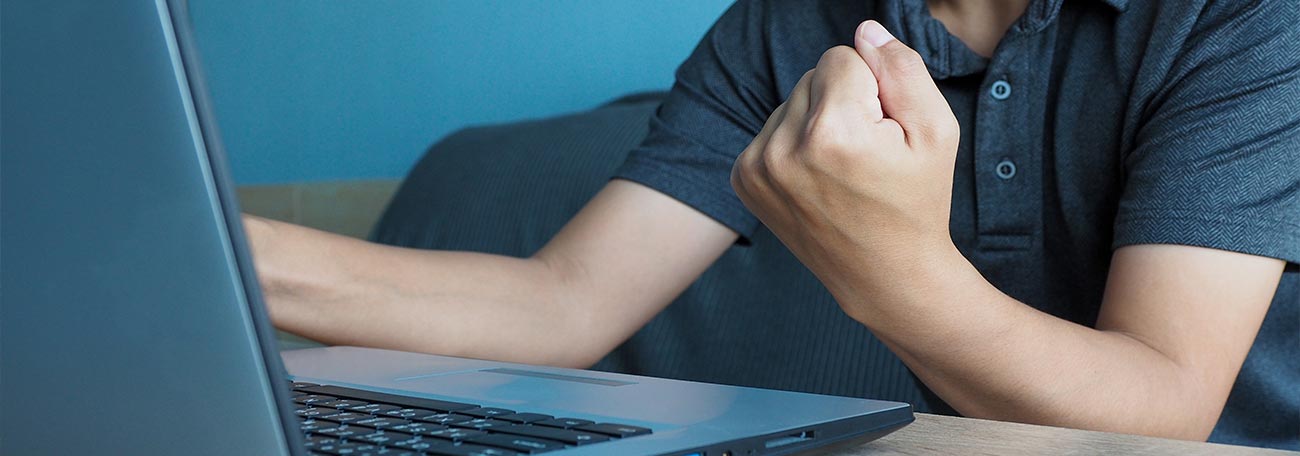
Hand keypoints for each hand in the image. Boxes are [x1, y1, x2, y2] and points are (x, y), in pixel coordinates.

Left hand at [730, 21, 960, 318]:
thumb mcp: (936, 131)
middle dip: (842, 102)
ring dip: (816, 122)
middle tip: (865, 155)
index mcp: (833, 132)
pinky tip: (817, 178)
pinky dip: (794, 144)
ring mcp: (757, 167)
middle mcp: (784, 148)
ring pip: (790, 101)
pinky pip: (772, 129)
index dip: (872, 87)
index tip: (882, 133)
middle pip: (812, 76)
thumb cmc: (916, 203)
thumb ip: (902, 69)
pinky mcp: (742, 178)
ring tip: (841, 169)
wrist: (884, 277)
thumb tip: (864, 33)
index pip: (842, 56)